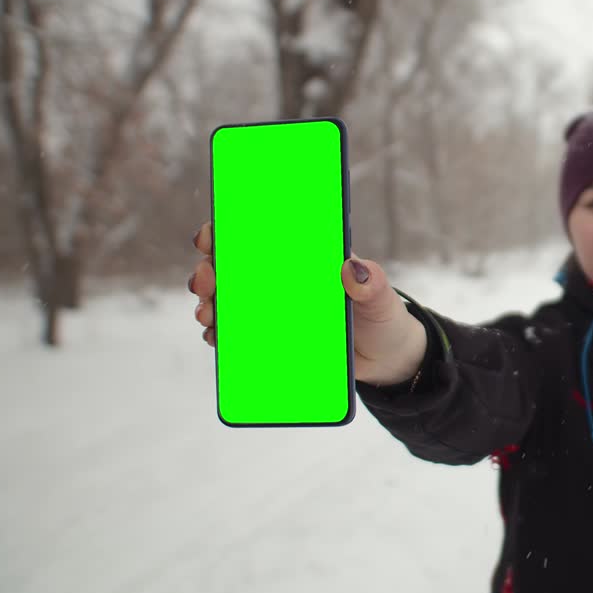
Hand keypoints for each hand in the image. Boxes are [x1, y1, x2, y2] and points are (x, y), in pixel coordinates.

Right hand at [188, 221, 427, 384]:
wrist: (386, 359)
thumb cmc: (381, 316)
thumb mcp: (380, 297)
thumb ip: (370, 283)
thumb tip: (352, 268)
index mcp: (301, 260)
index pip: (256, 237)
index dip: (226, 233)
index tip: (211, 237)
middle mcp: (280, 283)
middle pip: (231, 270)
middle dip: (208, 271)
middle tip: (207, 280)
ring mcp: (272, 312)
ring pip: (226, 302)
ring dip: (208, 303)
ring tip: (208, 312)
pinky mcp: (271, 341)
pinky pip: (237, 337)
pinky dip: (221, 335)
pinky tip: (217, 337)